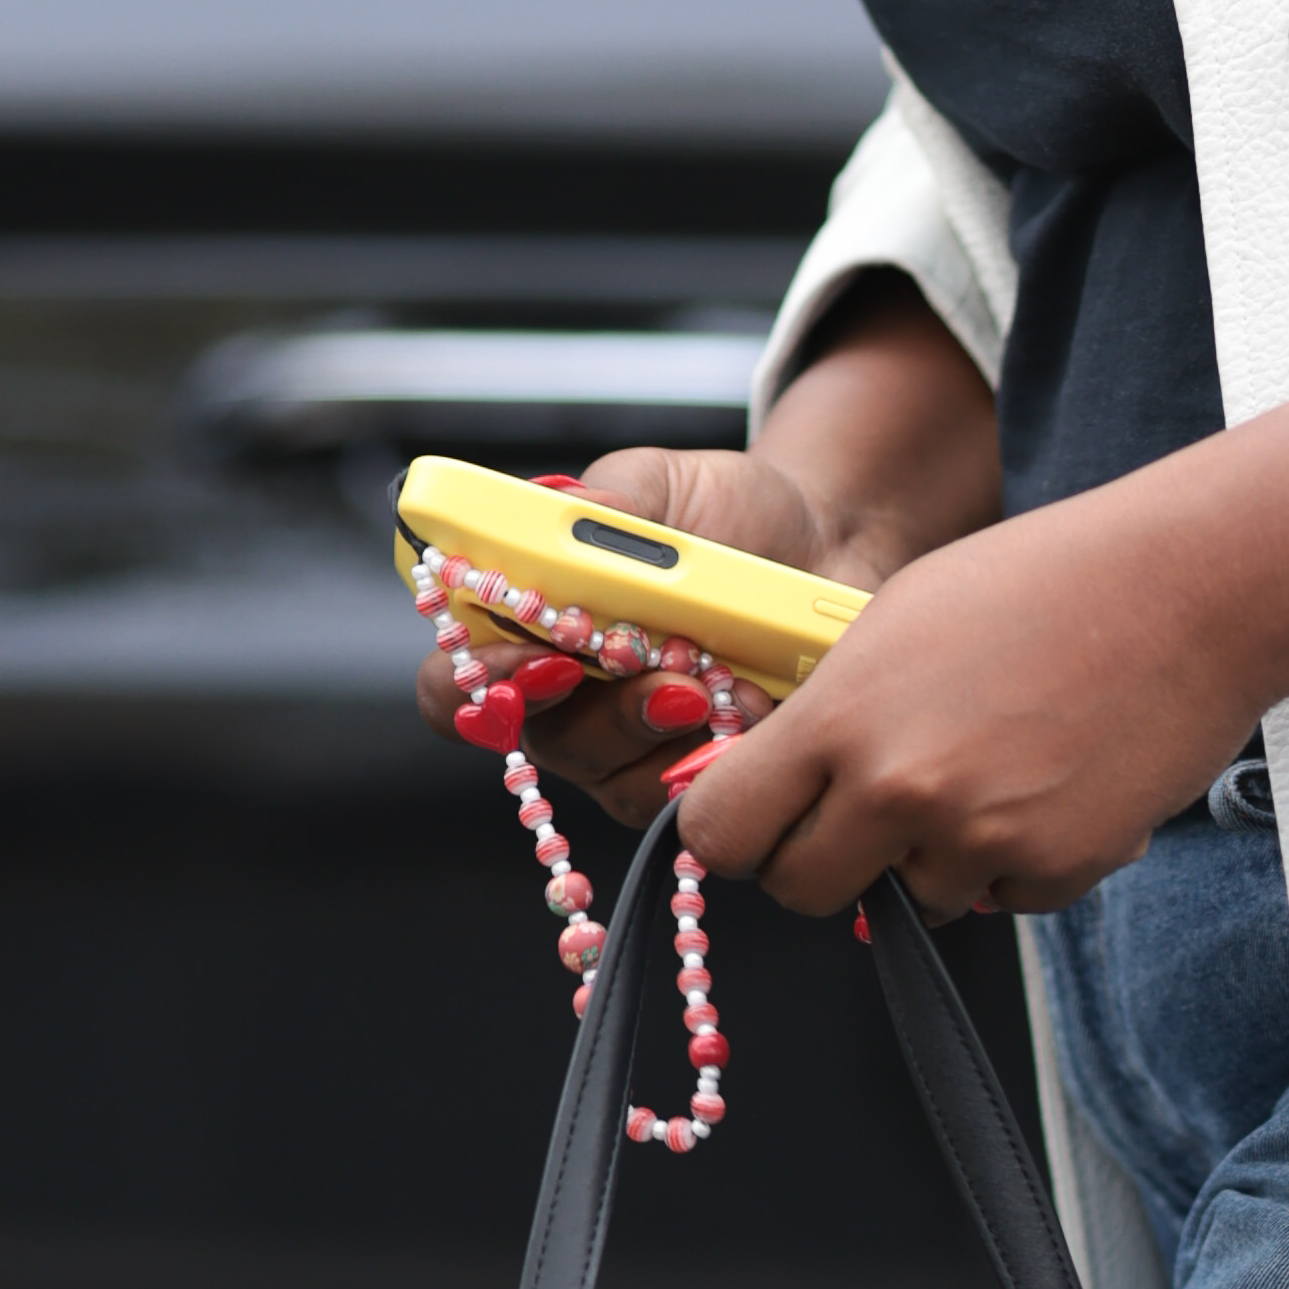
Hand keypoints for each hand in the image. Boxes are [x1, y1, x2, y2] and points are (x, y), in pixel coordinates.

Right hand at [414, 293, 1001, 809]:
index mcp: (530, 630)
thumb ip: (605, 507)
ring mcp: (639, 752)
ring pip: (624, 785)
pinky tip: (761, 709)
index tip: (539, 659)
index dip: (479, 686)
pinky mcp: (707, 780)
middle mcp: (572, 702)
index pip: (457, 685)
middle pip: (548, 745)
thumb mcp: (661, 485)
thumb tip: (564, 519)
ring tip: (729, 684)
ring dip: (674, 738)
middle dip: (607, 715)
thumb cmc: (727, 512)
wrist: (830, 538)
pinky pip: (700, 803)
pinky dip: (730, 760)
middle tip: (670, 676)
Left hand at [664, 404, 1288, 923]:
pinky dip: (1016, 863)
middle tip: (867, 816)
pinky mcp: (1055, 870)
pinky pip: (1001, 901)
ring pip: (911, 900)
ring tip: (988, 773)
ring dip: (933, 859)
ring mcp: (981, 838)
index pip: (722, 832)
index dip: (735, 833)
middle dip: (824, 864)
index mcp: (843, 716)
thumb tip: (786, 782)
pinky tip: (1048, 786)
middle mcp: (901, 788)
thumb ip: (831, 713)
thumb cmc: (1046, 585)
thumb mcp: (896, 624)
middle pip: (801, 890)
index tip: (758, 823)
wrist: (1186, 593)